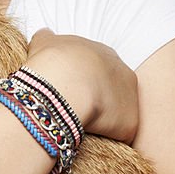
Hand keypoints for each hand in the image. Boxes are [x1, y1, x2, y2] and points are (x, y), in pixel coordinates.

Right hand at [25, 29, 138, 143]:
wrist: (64, 85)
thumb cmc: (53, 62)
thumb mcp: (44, 42)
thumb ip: (47, 38)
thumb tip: (45, 36)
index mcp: (105, 54)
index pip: (96, 69)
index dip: (80, 81)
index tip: (66, 90)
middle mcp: (124, 73)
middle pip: (110, 89)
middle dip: (94, 99)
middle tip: (72, 107)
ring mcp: (130, 98)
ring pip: (116, 112)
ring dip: (101, 119)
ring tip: (78, 124)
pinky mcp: (130, 123)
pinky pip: (119, 133)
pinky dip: (104, 137)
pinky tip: (87, 137)